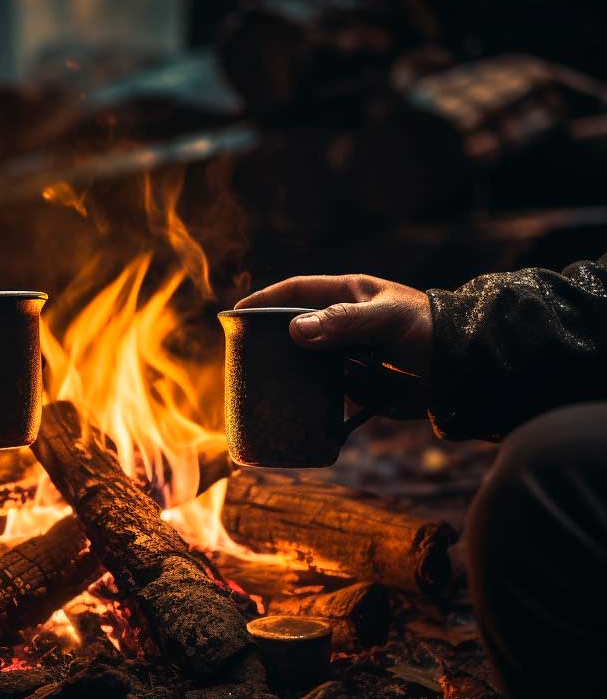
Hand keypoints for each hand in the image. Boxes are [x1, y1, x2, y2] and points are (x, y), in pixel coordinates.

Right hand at [235, 275, 433, 418]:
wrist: (463, 372)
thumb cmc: (428, 331)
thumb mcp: (387, 319)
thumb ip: (343, 322)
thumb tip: (294, 330)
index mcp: (346, 296)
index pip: (295, 292)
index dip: (264, 300)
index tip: (236, 313)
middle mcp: (341, 325)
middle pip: (292, 328)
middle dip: (267, 338)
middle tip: (239, 353)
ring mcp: (345, 356)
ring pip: (302, 360)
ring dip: (283, 370)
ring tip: (255, 382)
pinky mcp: (353, 384)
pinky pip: (319, 389)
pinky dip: (303, 396)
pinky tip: (287, 405)